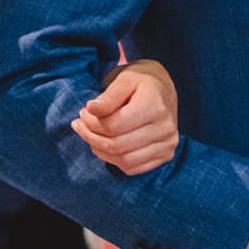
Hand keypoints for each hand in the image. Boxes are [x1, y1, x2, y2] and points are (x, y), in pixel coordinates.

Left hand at [73, 60, 178, 174]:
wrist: (163, 89)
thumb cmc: (141, 82)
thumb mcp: (124, 80)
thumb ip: (108, 96)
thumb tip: (90, 109)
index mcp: (155, 106)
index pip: (114, 126)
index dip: (91, 122)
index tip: (83, 112)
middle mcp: (166, 128)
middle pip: (117, 145)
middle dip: (91, 137)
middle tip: (80, 125)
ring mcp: (168, 144)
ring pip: (124, 161)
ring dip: (100, 151)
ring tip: (90, 135)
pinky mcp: (166, 155)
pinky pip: (134, 168)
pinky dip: (114, 160)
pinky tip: (106, 145)